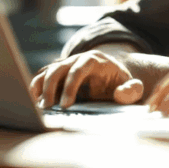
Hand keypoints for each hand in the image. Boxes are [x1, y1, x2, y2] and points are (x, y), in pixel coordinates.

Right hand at [29, 50, 143, 108]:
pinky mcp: (59, 74)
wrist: (115, 77)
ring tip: (39, 107)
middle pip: (59, 67)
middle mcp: (79, 59)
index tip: (66, 105)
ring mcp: (67, 65)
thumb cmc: (123, 84)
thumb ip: (132, 91)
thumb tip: (120, 95)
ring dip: (40, 88)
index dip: (71, 85)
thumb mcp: (133, 88)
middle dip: (51, 87)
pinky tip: (34, 103)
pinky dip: (37, 88)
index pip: (80, 67)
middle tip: (48, 108)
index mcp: (96, 60)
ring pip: (47, 71)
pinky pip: (43, 77)